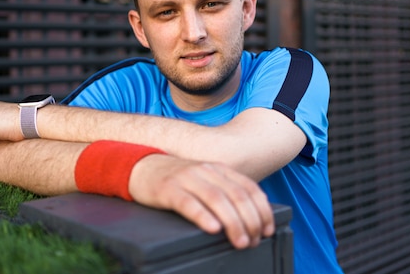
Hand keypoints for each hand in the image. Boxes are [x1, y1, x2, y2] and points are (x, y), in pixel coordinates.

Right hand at [129, 154, 273, 248]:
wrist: (141, 167)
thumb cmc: (177, 179)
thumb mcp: (204, 180)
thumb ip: (225, 190)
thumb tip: (252, 217)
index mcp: (218, 169)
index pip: (248, 188)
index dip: (262, 210)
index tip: (268, 230)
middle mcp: (205, 171)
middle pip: (236, 195)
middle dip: (250, 220)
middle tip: (254, 241)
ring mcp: (186, 178)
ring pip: (216, 199)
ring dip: (233, 222)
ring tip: (240, 241)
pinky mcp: (168, 189)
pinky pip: (188, 202)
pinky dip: (202, 215)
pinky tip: (212, 228)